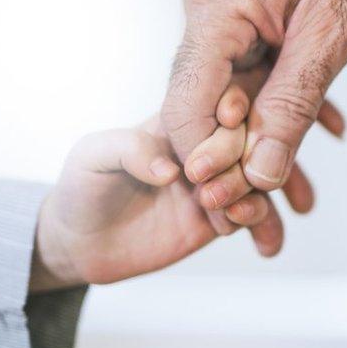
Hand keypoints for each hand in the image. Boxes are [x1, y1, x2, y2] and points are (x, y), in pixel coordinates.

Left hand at [29, 89, 272, 290]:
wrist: (80, 244)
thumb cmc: (81, 187)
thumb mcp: (92, 156)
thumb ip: (129, 150)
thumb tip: (169, 168)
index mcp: (178, 120)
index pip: (218, 103)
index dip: (231, 109)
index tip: (229, 124)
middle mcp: (204, 149)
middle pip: (248, 139)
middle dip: (248, 159)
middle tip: (221, 188)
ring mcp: (215, 183)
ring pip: (260, 176)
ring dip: (263, 193)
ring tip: (241, 215)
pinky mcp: (219, 218)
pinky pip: (255, 216)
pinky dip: (266, 225)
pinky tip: (262, 241)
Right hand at [163, 0, 346, 200]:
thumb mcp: (333, 32)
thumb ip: (293, 103)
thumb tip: (260, 172)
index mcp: (215, 9)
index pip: (186, 101)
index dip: (204, 160)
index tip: (232, 205)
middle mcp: (210, 13)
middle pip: (205, 105)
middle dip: (235, 162)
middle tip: (265, 215)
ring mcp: (228, 15)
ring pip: (235, 95)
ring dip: (266, 141)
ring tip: (300, 195)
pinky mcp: (252, 18)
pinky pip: (257, 74)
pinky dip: (284, 107)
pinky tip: (325, 132)